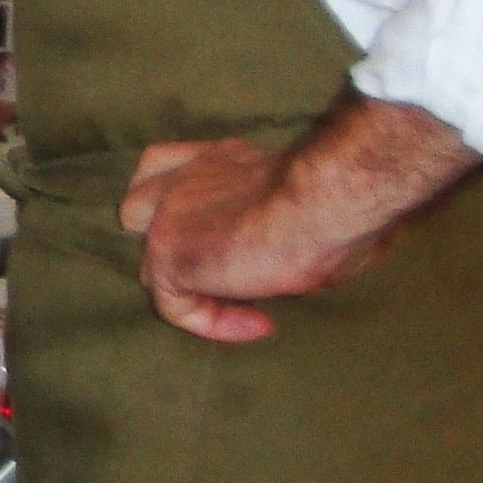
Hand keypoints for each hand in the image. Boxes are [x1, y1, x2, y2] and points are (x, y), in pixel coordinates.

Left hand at [119, 133, 403, 343]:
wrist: (326, 197)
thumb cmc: (341, 193)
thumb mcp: (308, 197)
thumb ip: (285, 213)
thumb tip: (309, 242)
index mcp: (220, 157)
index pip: (171, 168)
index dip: (194, 204)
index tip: (246, 235)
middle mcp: (184, 177)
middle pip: (141, 208)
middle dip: (173, 240)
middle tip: (225, 271)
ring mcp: (167, 215)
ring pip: (151, 261)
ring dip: (191, 287)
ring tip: (240, 306)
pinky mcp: (169, 255)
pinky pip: (173, 304)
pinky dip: (210, 322)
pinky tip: (257, 325)